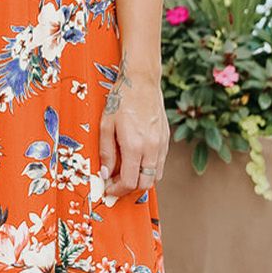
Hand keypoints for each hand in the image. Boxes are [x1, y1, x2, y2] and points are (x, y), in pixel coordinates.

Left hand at [98, 59, 169, 197]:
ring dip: (140, 180)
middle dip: (129, 190)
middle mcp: (151, 148)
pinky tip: (136, 161)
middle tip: (116, 185)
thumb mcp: (105, 125)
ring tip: (125, 173)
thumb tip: (105, 174)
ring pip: (155, 177)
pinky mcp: (166, 139)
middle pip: (145, 184)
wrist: (142, 81)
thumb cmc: (121, 100)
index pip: (129, 182)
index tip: (108, 190)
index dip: (117, 191)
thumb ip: (106, 152)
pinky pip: (160, 164)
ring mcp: (161, 144)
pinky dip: (149, 169)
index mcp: (134, 146)